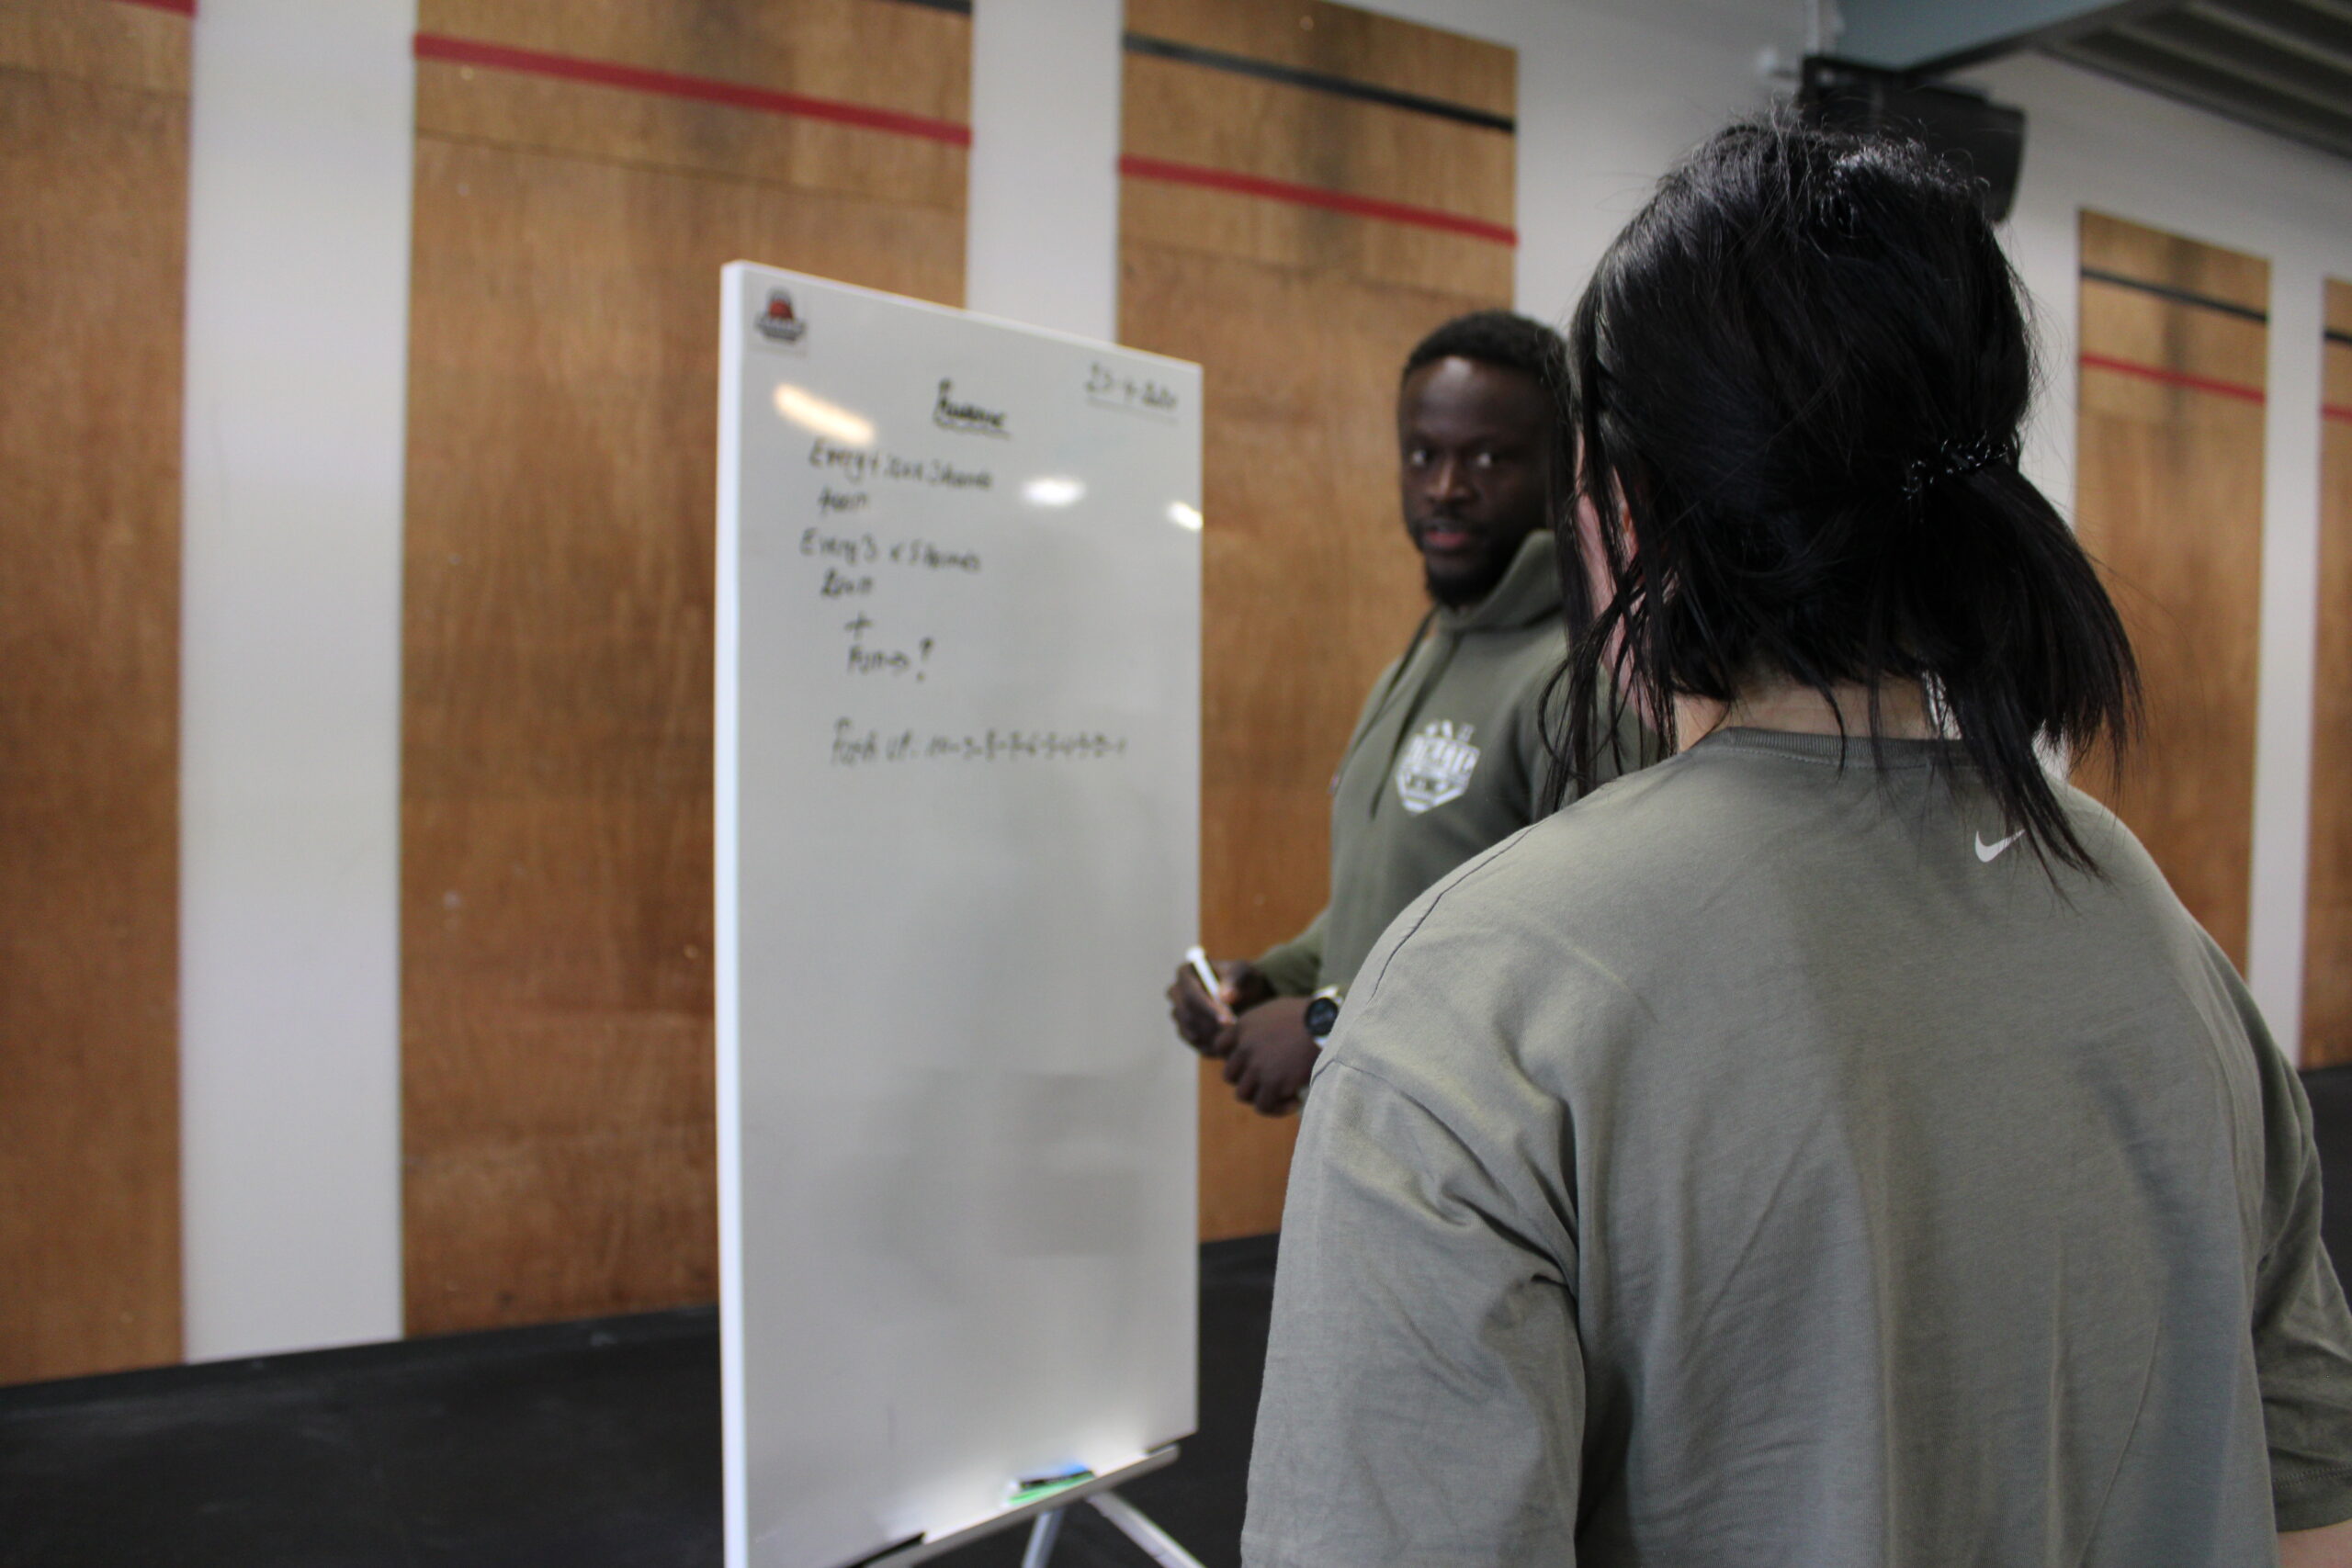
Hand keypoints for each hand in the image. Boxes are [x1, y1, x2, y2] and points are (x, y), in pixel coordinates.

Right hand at [1167, 958, 1272, 1053]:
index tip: (1228, 1021)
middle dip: (1210, 1026)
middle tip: (1233, 1033)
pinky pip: (1193, 1042)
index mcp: (1185, 972)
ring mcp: (1178, 1012)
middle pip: (1185, 1014)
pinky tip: (1228, 1044)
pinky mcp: (1184, 1029)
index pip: (1191, 993)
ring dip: (1212, 1037)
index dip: (1207, 1009)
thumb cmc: (1243, 977)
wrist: (1247, 992)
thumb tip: (1224, 997)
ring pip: (1189, 1030)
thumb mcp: (1243, 972)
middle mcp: (1176, 992)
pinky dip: (1209, 1046)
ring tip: (1235, 1037)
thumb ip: (1234, 980)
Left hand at [1216, 997, 1318, 1115]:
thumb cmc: (1309, 1014)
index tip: (1252, 1062)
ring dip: (1261, 1097)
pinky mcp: (1272, 1082)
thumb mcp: (1276, 1011)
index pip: (1220, 1047)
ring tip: (1283, 1094)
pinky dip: (1278, 1109)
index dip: (1235, 1058)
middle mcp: (1244, 1047)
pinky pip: (1264, 1106)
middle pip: (1229, 1075)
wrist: (1327, 1023)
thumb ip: (1259, 1026)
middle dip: (1247, 1080)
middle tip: (1269, 1081)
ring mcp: (1256, 1066)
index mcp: (1243, 1026)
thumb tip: (1259, 1039)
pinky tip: (1295, 1101)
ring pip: (1243, 1094)